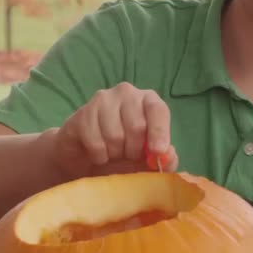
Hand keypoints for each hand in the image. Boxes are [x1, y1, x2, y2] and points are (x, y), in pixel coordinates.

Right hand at [51, 83, 178, 178]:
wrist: (85, 154)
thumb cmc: (124, 152)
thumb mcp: (148, 159)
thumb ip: (166, 158)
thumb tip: (169, 154)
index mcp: (148, 100)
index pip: (158, 110)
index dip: (159, 131)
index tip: (157, 151)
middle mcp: (126, 93)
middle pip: (137, 126)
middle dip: (134, 150)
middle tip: (128, 155)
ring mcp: (103, 99)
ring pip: (115, 136)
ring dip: (115, 154)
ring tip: (113, 153)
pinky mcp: (82, 113)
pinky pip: (96, 142)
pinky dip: (99, 156)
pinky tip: (99, 154)